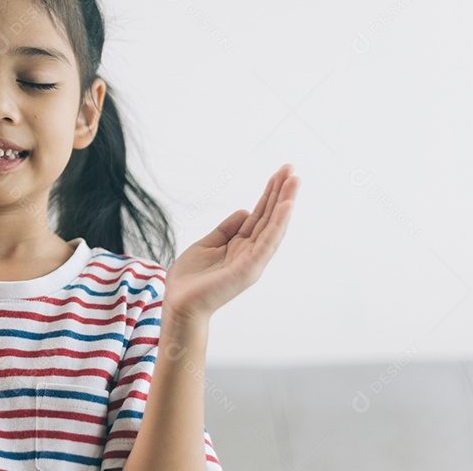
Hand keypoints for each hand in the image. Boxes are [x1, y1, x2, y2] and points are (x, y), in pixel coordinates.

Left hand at [162, 163, 300, 326]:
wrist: (179, 305)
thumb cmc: (191, 280)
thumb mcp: (207, 245)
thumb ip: (226, 229)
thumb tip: (245, 210)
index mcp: (241, 245)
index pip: (260, 215)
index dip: (269, 194)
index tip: (280, 173)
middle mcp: (251, 252)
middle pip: (269, 216)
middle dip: (281, 192)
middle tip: (292, 169)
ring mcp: (252, 260)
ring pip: (273, 226)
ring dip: (285, 203)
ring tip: (294, 181)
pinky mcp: (248, 269)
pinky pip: (267, 243)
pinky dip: (278, 224)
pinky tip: (286, 206)